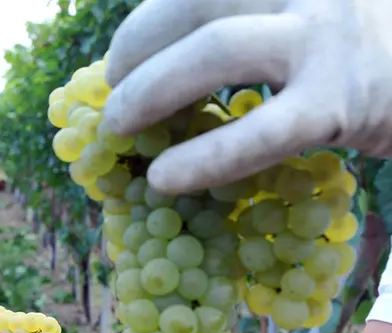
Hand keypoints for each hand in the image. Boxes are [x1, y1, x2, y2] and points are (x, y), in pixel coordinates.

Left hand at [102, 0, 391, 193]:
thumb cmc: (357, 50)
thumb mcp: (302, 17)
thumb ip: (245, 25)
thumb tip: (155, 68)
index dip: (146, 24)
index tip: (119, 62)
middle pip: (194, 2)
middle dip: (136, 46)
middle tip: (113, 91)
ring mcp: (327, 36)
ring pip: (216, 50)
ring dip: (149, 91)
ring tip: (118, 128)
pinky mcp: (341, 100)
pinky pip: (258, 131)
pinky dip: (203, 157)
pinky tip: (165, 178)